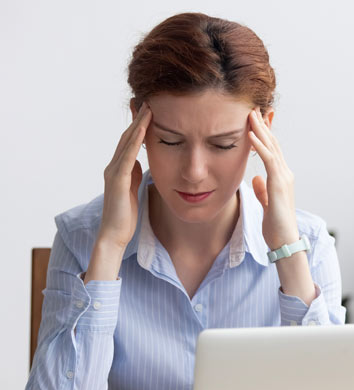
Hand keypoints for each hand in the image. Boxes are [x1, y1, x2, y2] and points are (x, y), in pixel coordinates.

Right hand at [98, 102, 151, 248]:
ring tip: (149, 108)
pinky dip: (135, 141)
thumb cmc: (125, 215)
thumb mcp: (132, 189)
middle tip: (149, 100)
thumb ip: (134, 174)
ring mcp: (114, 173)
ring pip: (126, 143)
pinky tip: (143, 129)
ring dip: (138, 124)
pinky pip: (127, 156)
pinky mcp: (117, 181)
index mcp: (119, 169)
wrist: (114, 234)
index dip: (139, 126)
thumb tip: (139, 162)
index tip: (150, 111)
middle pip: (127, 137)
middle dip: (138, 119)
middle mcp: (113, 167)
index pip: (130, 143)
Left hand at [248, 107, 298, 249]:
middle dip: (262, 126)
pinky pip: (269, 160)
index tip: (253, 122)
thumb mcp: (266, 203)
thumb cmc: (275, 226)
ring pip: (271, 147)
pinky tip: (251, 134)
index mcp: (281, 178)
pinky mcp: (279, 183)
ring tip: (250, 114)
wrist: (284, 240)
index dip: (263, 135)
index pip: (271, 151)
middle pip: (272, 144)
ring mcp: (283, 177)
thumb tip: (256, 178)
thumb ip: (262, 190)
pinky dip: (260, 146)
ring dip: (260, 130)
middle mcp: (284, 174)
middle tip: (252, 109)